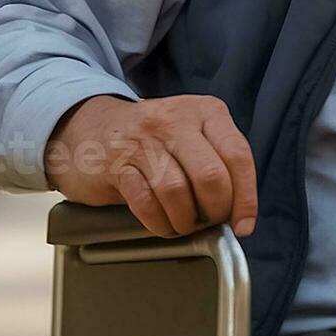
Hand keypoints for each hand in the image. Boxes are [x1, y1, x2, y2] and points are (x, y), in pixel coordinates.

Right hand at [46, 94, 257, 238]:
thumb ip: (218, 161)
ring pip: (177, 192)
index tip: (243, 224)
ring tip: (183, 223)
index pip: (237, 155)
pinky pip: (146, 203)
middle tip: (207, 220)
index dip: (246, 198)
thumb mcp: (192, 133)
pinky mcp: (116, 164)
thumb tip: (240, 210)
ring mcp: (142, 140)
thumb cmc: (151, 139)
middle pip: (210, 176)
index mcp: (204, 111)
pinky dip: (159, 223)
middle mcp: (175, 120)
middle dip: (214, 211)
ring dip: (184, 220)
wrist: (88, 127)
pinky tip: (161, 222)